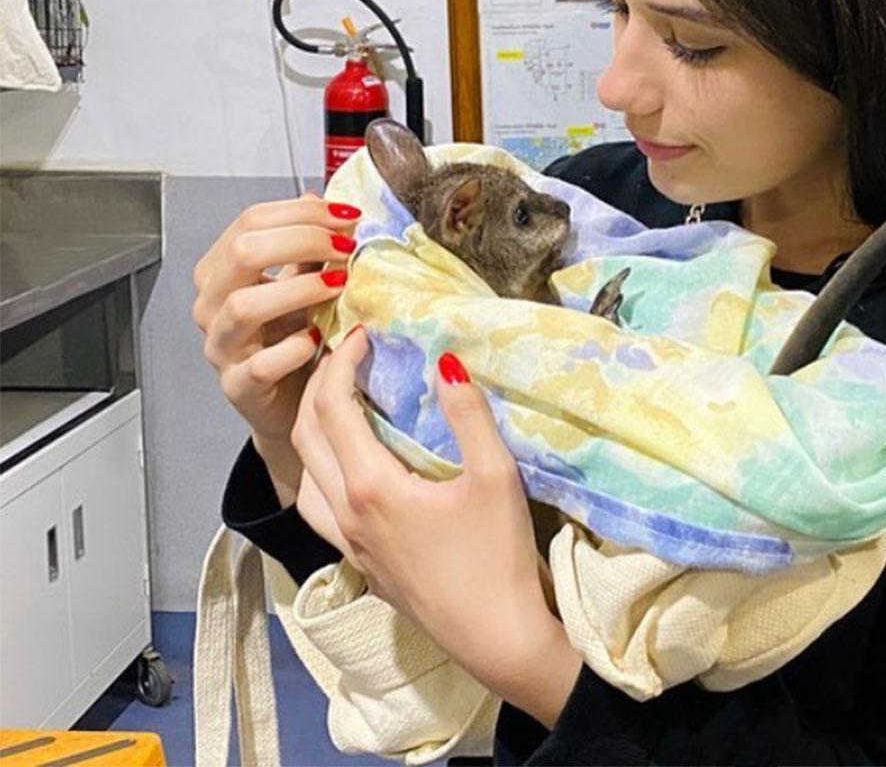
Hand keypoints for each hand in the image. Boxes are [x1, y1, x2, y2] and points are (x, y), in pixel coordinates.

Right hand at [192, 193, 358, 499]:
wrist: (290, 402)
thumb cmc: (292, 338)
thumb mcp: (302, 284)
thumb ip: (308, 248)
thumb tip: (328, 203)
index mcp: (222, 270)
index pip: (250, 221)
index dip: (302, 213)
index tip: (347, 217)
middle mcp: (211, 304)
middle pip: (242, 252)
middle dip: (302, 241)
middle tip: (347, 248)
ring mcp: (220, 346)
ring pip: (243, 305)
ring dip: (299, 289)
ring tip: (340, 284)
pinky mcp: (238, 385)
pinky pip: (261, 363)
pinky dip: (295, 346)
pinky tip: (320, 336)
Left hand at [292, 329, 581, 723]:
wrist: (494, 637)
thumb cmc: (497, 556)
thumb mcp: (494, 476)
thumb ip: (468, 415)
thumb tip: (446, 361)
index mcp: (371, 487)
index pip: (334, 408)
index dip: (342, 362)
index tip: (364, 333)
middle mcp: (347, 514)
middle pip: (307, 437)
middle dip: (320, 387)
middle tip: (348, 356)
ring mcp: (350, 545)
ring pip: (304, 478)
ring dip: (312, 433)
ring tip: (340, 407)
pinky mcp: (362, 566)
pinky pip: (320, 510)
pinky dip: (322, 475)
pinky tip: (352, 472)